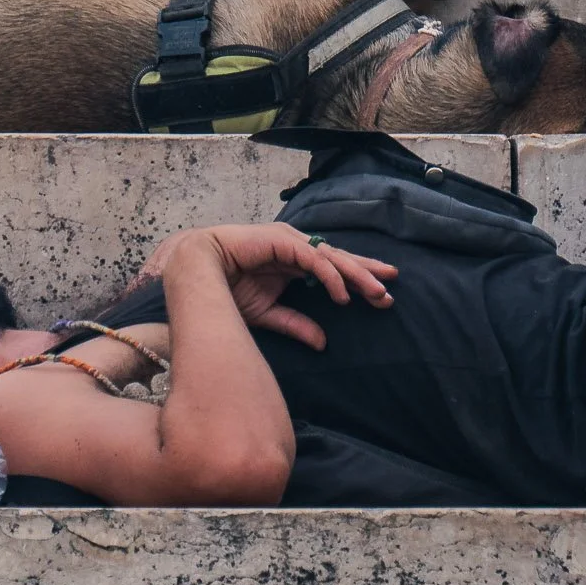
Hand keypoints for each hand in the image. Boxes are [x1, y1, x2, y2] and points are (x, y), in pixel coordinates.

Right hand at [152, 223, 395, 350]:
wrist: (194, 272)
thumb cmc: (226, 290)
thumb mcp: (268, 314)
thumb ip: (296, 325)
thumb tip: (324, 343)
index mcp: (295, 262)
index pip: (335, 269)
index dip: (359, 281)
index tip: (383, 297)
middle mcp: (297, 247)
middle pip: (341, 260)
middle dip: (367, 275)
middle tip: (391, 290)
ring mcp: (291, 241)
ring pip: (333, 257)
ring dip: (357, 275)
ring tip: (378, 293)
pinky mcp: (282, 240)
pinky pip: (313, 259)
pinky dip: (330, 276)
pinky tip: (343, 294)